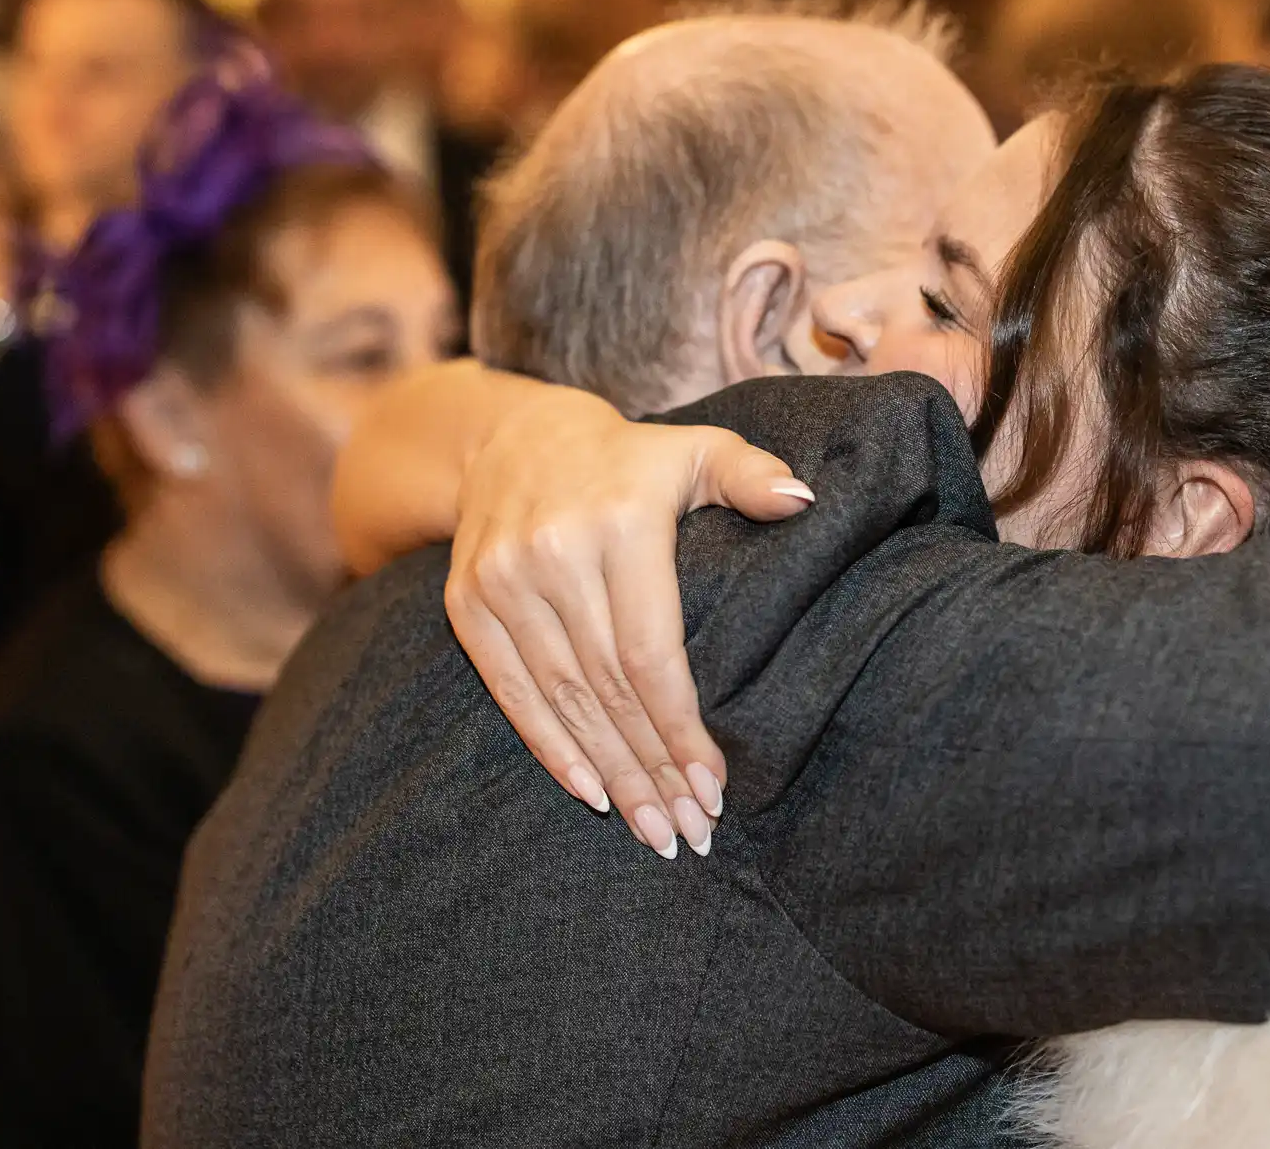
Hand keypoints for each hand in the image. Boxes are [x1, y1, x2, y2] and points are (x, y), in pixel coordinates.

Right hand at [443, 382, 812, 857]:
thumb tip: (803, 501)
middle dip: (655, 769)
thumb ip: (751, 474)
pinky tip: (591, 793)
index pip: (651, 652)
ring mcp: (503, 581)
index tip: (717, 787)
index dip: (682, 727)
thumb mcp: (698, 449)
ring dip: (612, 774)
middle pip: (610, 688)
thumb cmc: (628, 458)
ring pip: (564, 699)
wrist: (508, 438)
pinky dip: (551, 747)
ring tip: (654, 830)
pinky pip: (511, 690)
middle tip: (691, 832)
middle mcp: (554, 554)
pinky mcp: (466, 603)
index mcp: (618, 524)